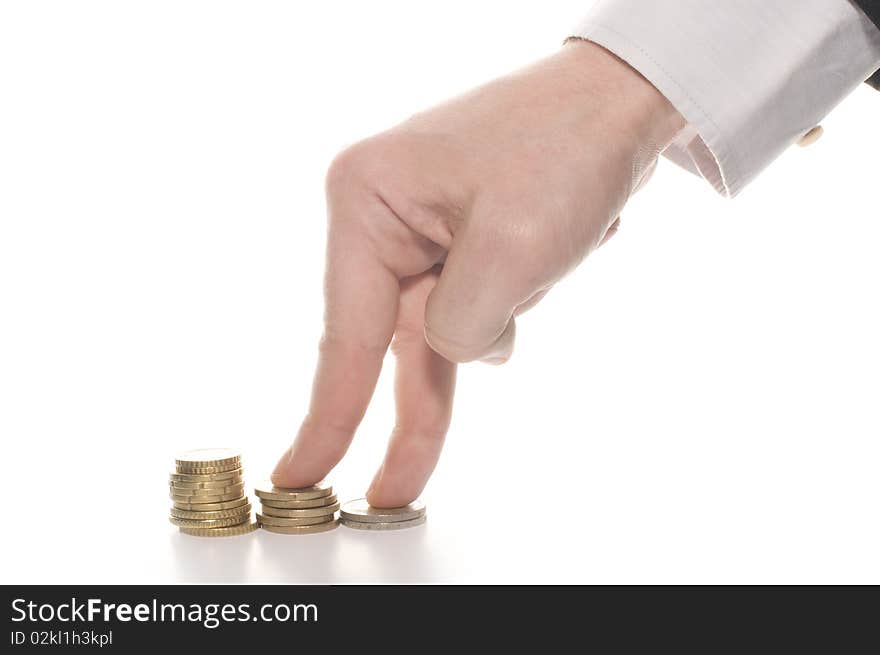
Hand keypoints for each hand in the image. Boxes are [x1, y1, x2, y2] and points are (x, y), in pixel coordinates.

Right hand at [272, 40, 683, 505]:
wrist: (622, 99)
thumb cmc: (565, 148)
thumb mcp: (511, 251)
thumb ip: (457, 326)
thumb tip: (446, 355)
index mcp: (368, 202)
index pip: (347, 334)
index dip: (330, 417)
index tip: (302, 475)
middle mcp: (382, 217)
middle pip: (390, 339)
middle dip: (417, 407)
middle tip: (394, 489)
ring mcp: (420, 231)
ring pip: (438, 328)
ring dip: (497, 319)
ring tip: (549, 246)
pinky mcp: (458, 243)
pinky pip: (470, 308)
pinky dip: (509, 305)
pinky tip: (552, 249)